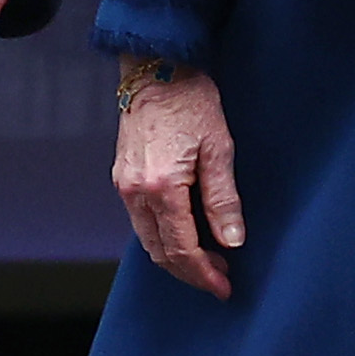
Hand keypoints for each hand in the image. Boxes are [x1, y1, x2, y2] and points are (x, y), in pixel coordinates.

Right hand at [115, 67, 246, 298]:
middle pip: (159, 252)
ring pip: (147, 240)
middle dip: (190, 272)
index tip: (224, 287)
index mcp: (161, 186)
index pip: (182, 248)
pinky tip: (185, 233)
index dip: (204, 274)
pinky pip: (140, 221)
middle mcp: (135, 191)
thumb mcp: (219, 148)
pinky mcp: (122, 177)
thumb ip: (224, 199)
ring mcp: (124, 185)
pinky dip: (162, 236)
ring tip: (207, 259)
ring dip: (175, 257)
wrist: (156, 68)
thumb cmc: (191, 101)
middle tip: (220, 278)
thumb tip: (232, 241)